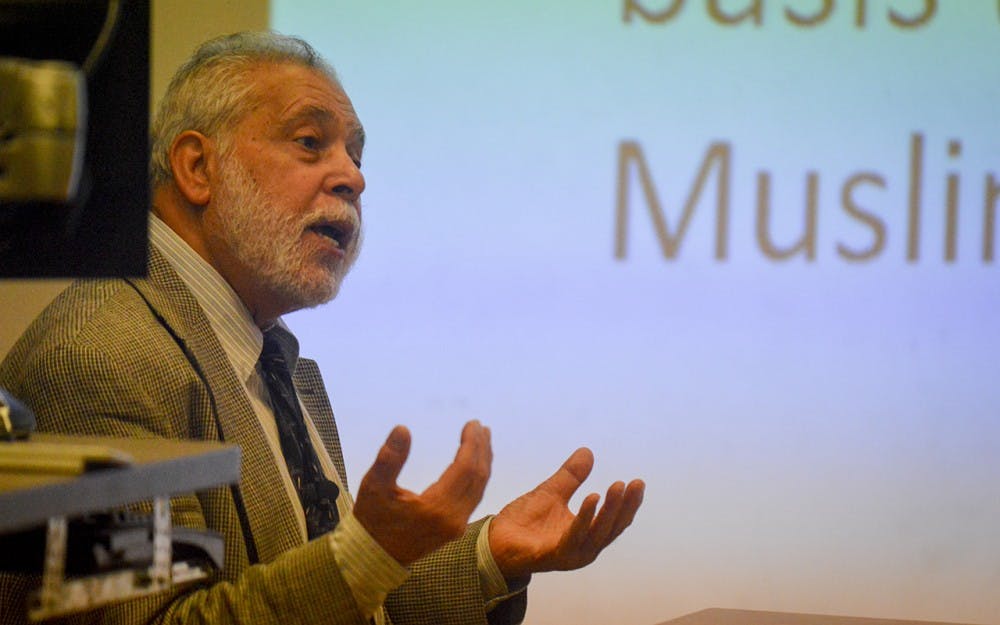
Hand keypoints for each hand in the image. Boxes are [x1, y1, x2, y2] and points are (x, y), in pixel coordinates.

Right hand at [352, 421, 491, 565]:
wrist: (373, 557)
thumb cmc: (372, 521)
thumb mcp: (374, 486)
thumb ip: (389, 458)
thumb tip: (403, 429)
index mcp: (437, 508)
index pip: (465, 469)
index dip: (471, 444)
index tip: (473, 423)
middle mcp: (453, 519)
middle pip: (478, 477)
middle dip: (482, 449)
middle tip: (480, 426)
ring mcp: (457, 526)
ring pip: (479, 488)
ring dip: (483, 462)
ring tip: (483, 439)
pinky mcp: (455, 529)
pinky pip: (474, 497)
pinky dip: (478, 477)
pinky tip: (475, 464)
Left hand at [489, 448, 643, 579]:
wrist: (494, 540)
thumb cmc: (524, 522)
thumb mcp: (552, 492)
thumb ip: (571, 476)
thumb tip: (588, 451)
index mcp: (586, 535)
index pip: (614, 520)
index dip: (628, 503)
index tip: (638, 482)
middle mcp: (583, 548)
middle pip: (611, 528)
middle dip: (624, 506)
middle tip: (633, 483)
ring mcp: (569, 555)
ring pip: (597, 533)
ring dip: (609, 510)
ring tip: (616, 487)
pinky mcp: (553, 556)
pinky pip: (573, 537)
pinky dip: (584, 518)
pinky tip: (591, 498)